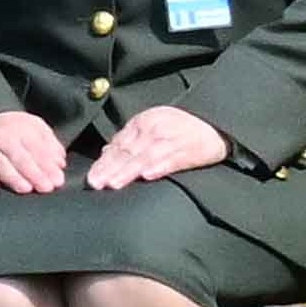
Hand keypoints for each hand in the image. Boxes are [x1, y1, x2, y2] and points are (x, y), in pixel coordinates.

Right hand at [0, 107, 73, 197]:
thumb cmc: (12, 131)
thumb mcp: (34, 128)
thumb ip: (50, 144)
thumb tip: (60, 163)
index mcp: (20, 128)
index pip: (35, 147)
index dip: (47, 164)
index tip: (57, 179)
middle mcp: (1, 137)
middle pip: (19, 157)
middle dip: (33, 173)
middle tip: (46, 187)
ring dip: (12, 176)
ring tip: (26, 188)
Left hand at [79, 102, 229, 191]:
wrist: (215, 123)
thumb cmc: (180, 128)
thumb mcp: (151, 127)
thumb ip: (130, 140)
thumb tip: (106, 153)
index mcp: (141, 123)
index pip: (118, 146)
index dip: (103, 163)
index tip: (91, 178)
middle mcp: (153, 129)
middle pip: (128, 152)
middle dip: (110, 169)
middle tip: (96, 184)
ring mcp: (171, 138)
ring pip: (145, 156)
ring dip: (128, 170)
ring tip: (114, 183)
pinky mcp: (190, 148)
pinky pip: (173, 159)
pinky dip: (160, 166)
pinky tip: (148, 175)